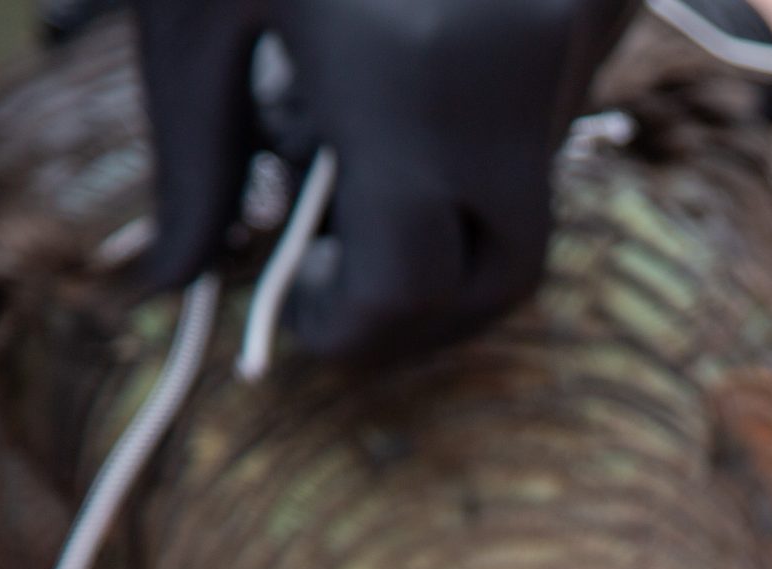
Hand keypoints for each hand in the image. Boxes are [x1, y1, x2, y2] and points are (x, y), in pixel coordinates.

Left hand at [130, 0, 640, 360]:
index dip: (350, 332)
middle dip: (424, 312)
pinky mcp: (605, 12)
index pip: (405, 287)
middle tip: (339, 294)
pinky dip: (478, 140)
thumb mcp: (204, 7)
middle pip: (500, 281)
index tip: (295, 324)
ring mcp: (576, 46)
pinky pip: (548, 123)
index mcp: (408, 85)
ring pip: (528, 202)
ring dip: (447, 216)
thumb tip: (167, 282)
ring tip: (357, 139)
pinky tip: (412, 70)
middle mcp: (514, 82)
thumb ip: (193, 155)